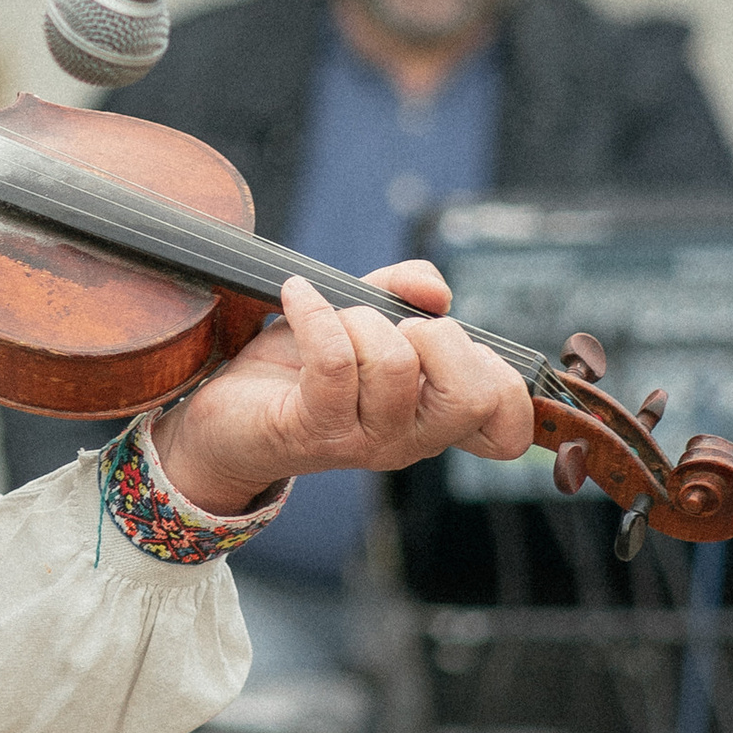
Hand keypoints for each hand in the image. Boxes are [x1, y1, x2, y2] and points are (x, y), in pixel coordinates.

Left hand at [151, 258, 535, 515]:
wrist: (227, 411)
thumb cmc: (302, 366)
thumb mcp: (364, 317)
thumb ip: (406, 291)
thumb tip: (436, 290)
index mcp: (433, 417)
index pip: (505, 427)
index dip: (503, 382)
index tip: (448, 342)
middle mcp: (409, 439)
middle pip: (470, 395)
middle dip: (436, 336)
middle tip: (391, 327)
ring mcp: (363, 441)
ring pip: (396, 365)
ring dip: (360, 320)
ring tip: (332, 319)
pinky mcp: (313, 430)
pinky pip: (334, 361)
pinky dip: (314, 312)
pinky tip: (295, 295)